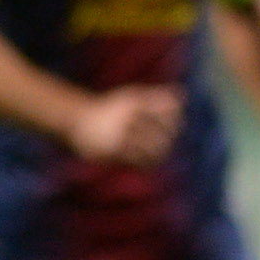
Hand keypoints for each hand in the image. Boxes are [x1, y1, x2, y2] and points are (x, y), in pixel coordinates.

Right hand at [67, 86, 181, 165]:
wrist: (77, 120)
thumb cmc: (112, 109)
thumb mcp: (132, 97)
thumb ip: (157, 97)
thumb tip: (182, 96)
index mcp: (135, 102)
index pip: (168, 111)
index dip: (176, 119)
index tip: (176, 124)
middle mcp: (128, 116)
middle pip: (163, 133)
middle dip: (168, 138)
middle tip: (167, 142)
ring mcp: (120, 133)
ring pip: (153, 148)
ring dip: (159, 153)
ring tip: (159, 153)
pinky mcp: (113, 150)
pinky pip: (139, 160)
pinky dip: (147, 162)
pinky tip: (148, 162)